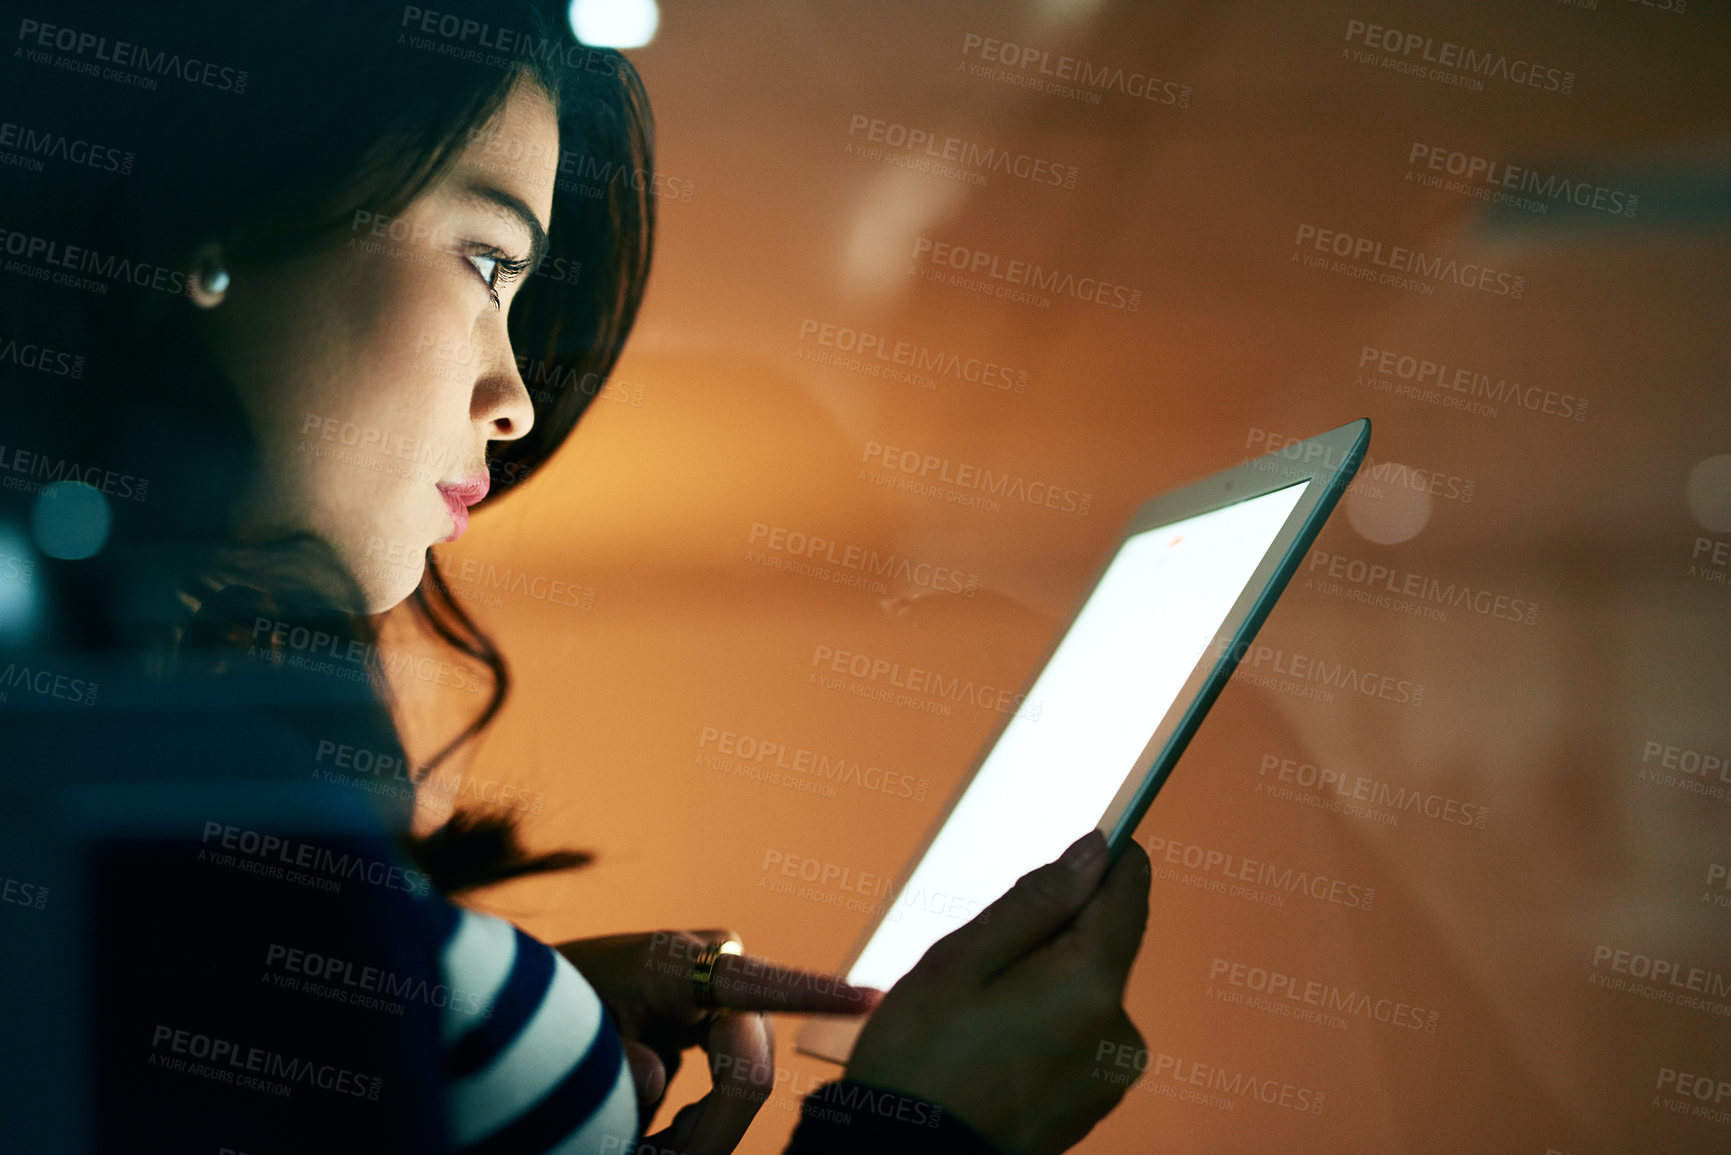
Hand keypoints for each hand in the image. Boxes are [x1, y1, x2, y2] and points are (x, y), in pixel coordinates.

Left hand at [555, 929, 881, 1154]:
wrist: (544, 998)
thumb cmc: (559, 1019)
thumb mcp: (579, 1047)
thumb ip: (621, 1068)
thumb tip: (658, 1077)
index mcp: (674, 962)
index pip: (755, 984)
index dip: (816, 996)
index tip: (871, 999)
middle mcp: (715, 964)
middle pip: (749, 1065)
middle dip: (711, 1129)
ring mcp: (727, 985)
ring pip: (749, 1078)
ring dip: (708, 1126)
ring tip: (654, 1144)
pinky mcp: (727, 1009)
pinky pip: (739, 1074)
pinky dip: (707, 1115)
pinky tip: (668, 1131)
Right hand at [844, 830, 1151, 1154]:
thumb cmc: (921, 1061)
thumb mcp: (963, 961)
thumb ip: (1037, 902)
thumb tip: (1094, 852)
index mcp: (1092, 986)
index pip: (1128, 897)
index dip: (1112, 860)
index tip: (1093, 838)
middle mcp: (1120, 1032)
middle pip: (1103, 947)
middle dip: (1054, 935)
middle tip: (983, 959)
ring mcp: (1110, 1075)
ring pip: (1086, 993)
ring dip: (1046, 984)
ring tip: (977, 1014)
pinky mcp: (1093, 1104)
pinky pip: (1079, 1037)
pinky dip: (1046, 1026)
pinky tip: (991, 1046)